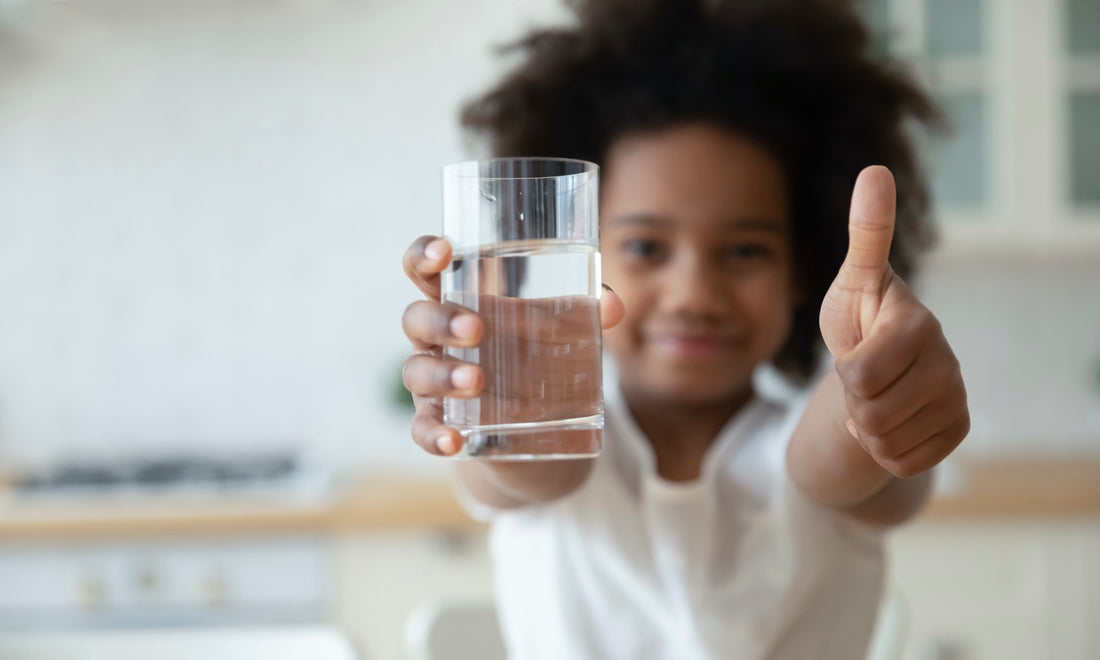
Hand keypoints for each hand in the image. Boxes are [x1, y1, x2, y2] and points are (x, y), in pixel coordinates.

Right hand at [400, 235, 624, 456]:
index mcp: (458, 302)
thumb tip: (612, 305)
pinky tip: (453, 439)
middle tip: (475, 329)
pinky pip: (422, 430)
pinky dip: (434, 434)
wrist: (537, 431)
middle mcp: (435, 340)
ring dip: (443, 374)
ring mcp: (432, 384)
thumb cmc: (535, 358)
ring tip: (476, 380)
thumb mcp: (558, 332)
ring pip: (416, 372)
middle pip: (417, 319)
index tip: (445, 250)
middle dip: (442, 321)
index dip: (425, 255)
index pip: (425, 271)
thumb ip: (582, 314)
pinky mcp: (439, 425)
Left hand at [819, 166, 969, 477]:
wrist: (875, 365)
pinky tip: (891, 420)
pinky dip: (886, 450)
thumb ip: (867, 234)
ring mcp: (956, 396)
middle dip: (853, 403)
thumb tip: (876, 169)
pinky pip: (905, 462)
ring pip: (887, 442)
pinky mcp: (958, 428)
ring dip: (867, 427)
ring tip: (873, 397)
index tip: (854, 351)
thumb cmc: (859, 315)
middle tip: (861, 379)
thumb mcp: (853, 280)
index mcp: (917, 324)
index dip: (845, 373)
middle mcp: (947, 360)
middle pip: (872, 415)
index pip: (859, 376)